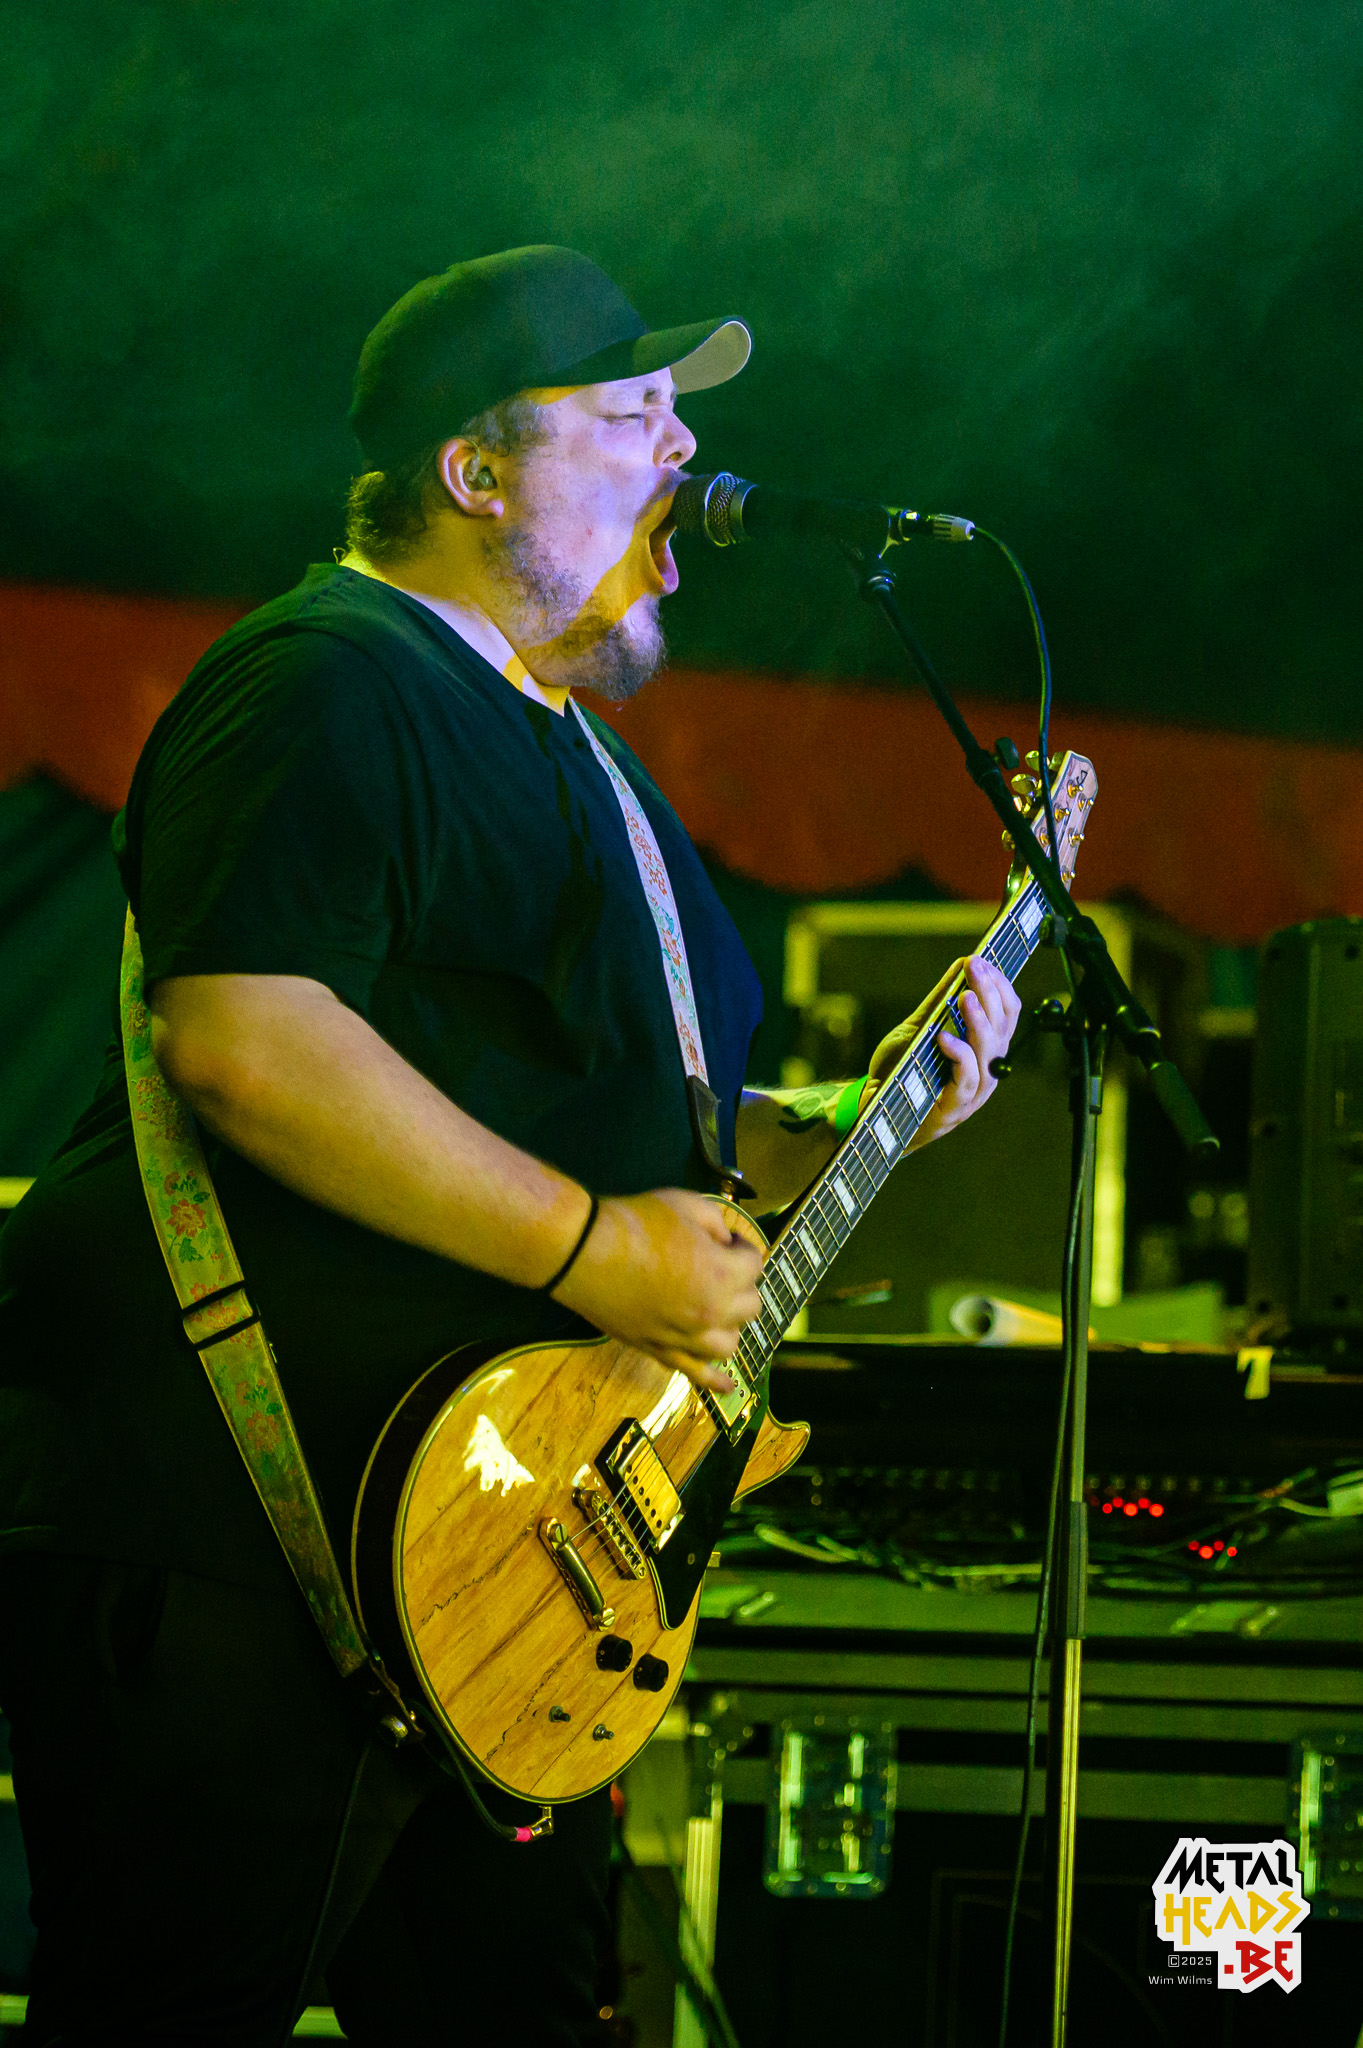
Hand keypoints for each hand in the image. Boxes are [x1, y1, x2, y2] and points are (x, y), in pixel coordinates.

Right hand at [551, 1189, 762, 1393]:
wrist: (585, 1252)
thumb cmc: (637, 1222)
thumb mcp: (686, 1204)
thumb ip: (716, 1223)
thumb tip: (725, 1241)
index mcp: (722, 1274)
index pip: (755, 1264)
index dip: (743, 1246)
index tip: (727, 1239)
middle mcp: (711, 1312)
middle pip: (749, 1306)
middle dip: (740, 1282)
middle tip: (719, 1266)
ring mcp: (687, 1338)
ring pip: (730, 1343)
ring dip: (729, 1324)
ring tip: (716, 1308)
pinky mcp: (661, 1351)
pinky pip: (696, 1374)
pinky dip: (716, 1382)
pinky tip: (728, 1386)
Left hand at [867, 955, 1020, 1147]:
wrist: (874, 1108)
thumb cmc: (902, 1070)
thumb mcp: (921, 1028)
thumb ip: (941, 1001)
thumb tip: (962, 962)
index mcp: (986, 1049)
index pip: (1008, 1013)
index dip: (999, 985)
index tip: (982, 960)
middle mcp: (988, 1069)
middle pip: (1002, 1027)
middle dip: (990, 992)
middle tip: (975, 966)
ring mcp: (974, 1091)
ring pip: (990, 1052)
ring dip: (978, 1020)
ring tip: (966, 995)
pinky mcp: (955, 1108)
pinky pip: (967, 1079)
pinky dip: (958, 1055)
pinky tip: (943, 1037)